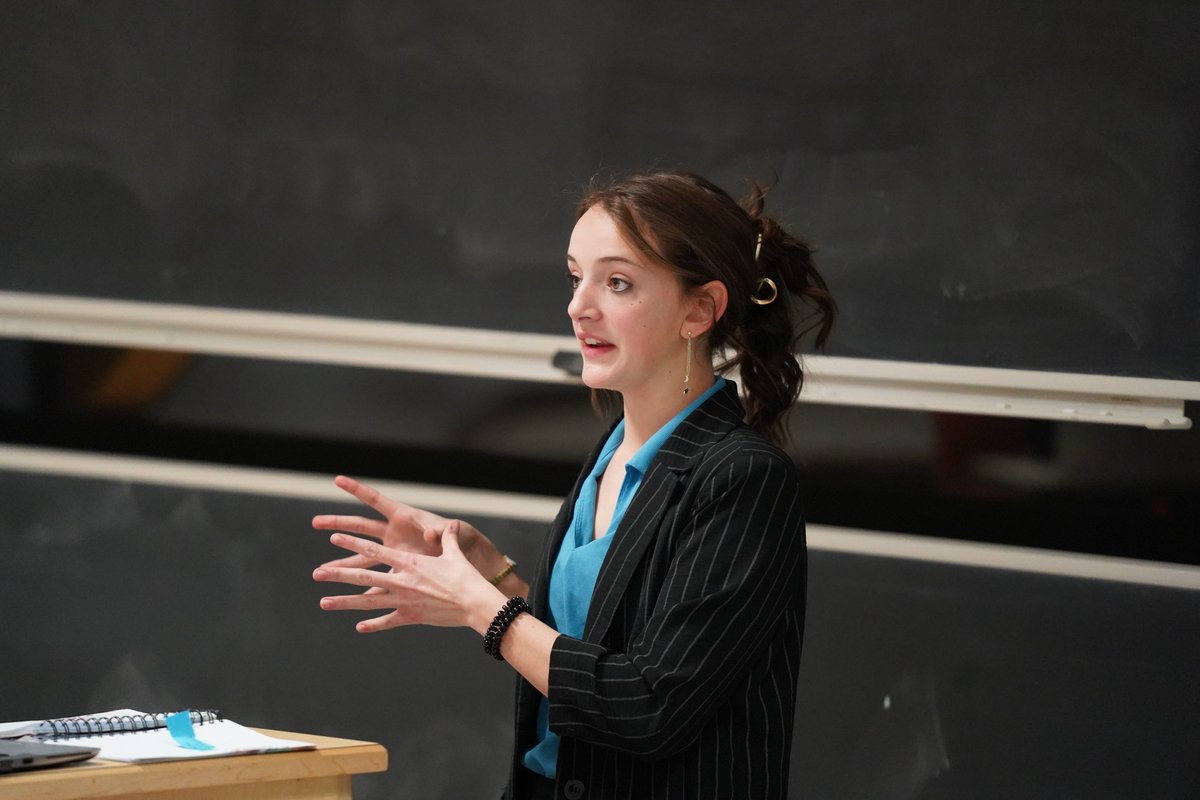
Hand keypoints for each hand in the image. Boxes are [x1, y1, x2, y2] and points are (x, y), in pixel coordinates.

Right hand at [312, 475, 498, 576]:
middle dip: (338, 525)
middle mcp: (395, 534)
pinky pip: (376, 580)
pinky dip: (363, 588)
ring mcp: (395, 553)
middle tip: (315, 522)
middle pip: (361, 527)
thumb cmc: (464, 541)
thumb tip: (435, 534)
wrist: (471, 561)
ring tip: (321, 571)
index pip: (376, 500)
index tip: (337, 479)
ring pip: (362, 556)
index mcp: (405, 517)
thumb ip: (441, 533)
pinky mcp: (400, 571)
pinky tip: (347, 597)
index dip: (357, 489)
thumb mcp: (453, 534)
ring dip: (343, 562)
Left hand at [313, 520, 504, 633]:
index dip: (353, 543)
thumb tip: (450, 524)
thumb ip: (447, 537)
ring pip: (367, 601)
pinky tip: (359, 627)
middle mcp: (401, 581)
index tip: (335, 539)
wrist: (474, 603)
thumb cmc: (466, 576)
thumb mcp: (454, 554)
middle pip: (363, 575)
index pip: (375, 551)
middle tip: (317, 573)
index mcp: (409, 563)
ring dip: (344, 602)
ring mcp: (403, 601)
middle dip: (338, 574)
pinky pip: (387, 621)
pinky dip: (374, 624)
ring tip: (323, 602)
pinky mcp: (410, 617)